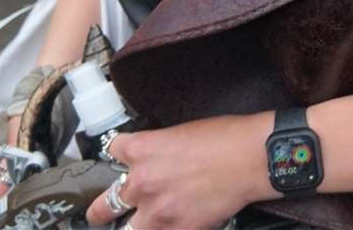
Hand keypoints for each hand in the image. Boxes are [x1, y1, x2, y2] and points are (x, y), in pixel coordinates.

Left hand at [85, 113, 272, 228]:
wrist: (252, 158)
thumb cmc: (225, 137)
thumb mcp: (181, 132)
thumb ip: (159, 149)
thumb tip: (156, 161)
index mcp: (141, 150)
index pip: (110, 152)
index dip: (117, 157)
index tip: (119, 163)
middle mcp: (140, 182)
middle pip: (103, 204)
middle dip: (100, 211)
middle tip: (100, 214)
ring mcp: (157, 211)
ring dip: (130, 226)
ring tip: (133, 226)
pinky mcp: (177, 229)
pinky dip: (162, 229)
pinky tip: (168, 226)